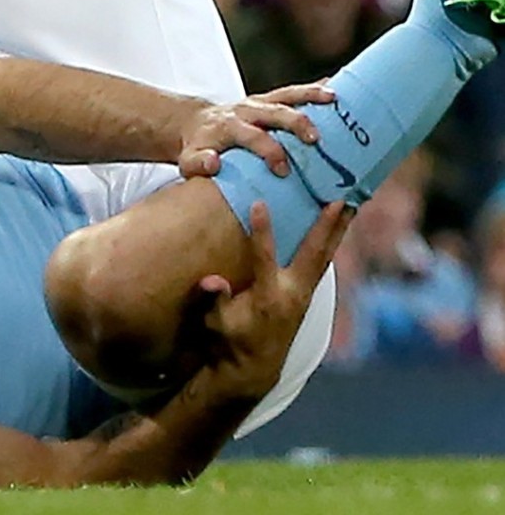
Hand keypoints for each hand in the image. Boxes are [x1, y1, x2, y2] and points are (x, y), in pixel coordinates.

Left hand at [178, 82, 333, 178]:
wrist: (195, 124)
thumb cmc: (196, 148)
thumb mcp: (188, 161)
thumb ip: (198, 164)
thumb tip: (214, 163)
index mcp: (229, 127)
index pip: (253, 137)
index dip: (269, 152)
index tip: (284, 170)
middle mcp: (246, 110)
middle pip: (275, 112)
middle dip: (297, 124)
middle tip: (316, 139)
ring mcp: (258, 101)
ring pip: (288, 95)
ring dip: (312, 95)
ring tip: (335, 98)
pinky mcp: (268, 98)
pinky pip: (293, 91)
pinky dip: (313, 88)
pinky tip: (336, 88)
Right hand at [198, 201, 352, 395]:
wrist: (255, 366)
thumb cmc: (230, 340)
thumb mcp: (215, 323)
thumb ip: (214, 300)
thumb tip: (211, 281)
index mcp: (267, 297)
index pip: (265, 258)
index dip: (262, 231)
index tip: (260, 203)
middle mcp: (292, 293)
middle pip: (314, 253)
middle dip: (326, 225)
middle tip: (341, 198)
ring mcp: (304, 295)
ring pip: (325, 256)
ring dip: (338, 230)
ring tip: (352, 204)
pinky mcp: (308, 295)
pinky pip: (323, 262)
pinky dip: (331, 242)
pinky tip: (338, 227)